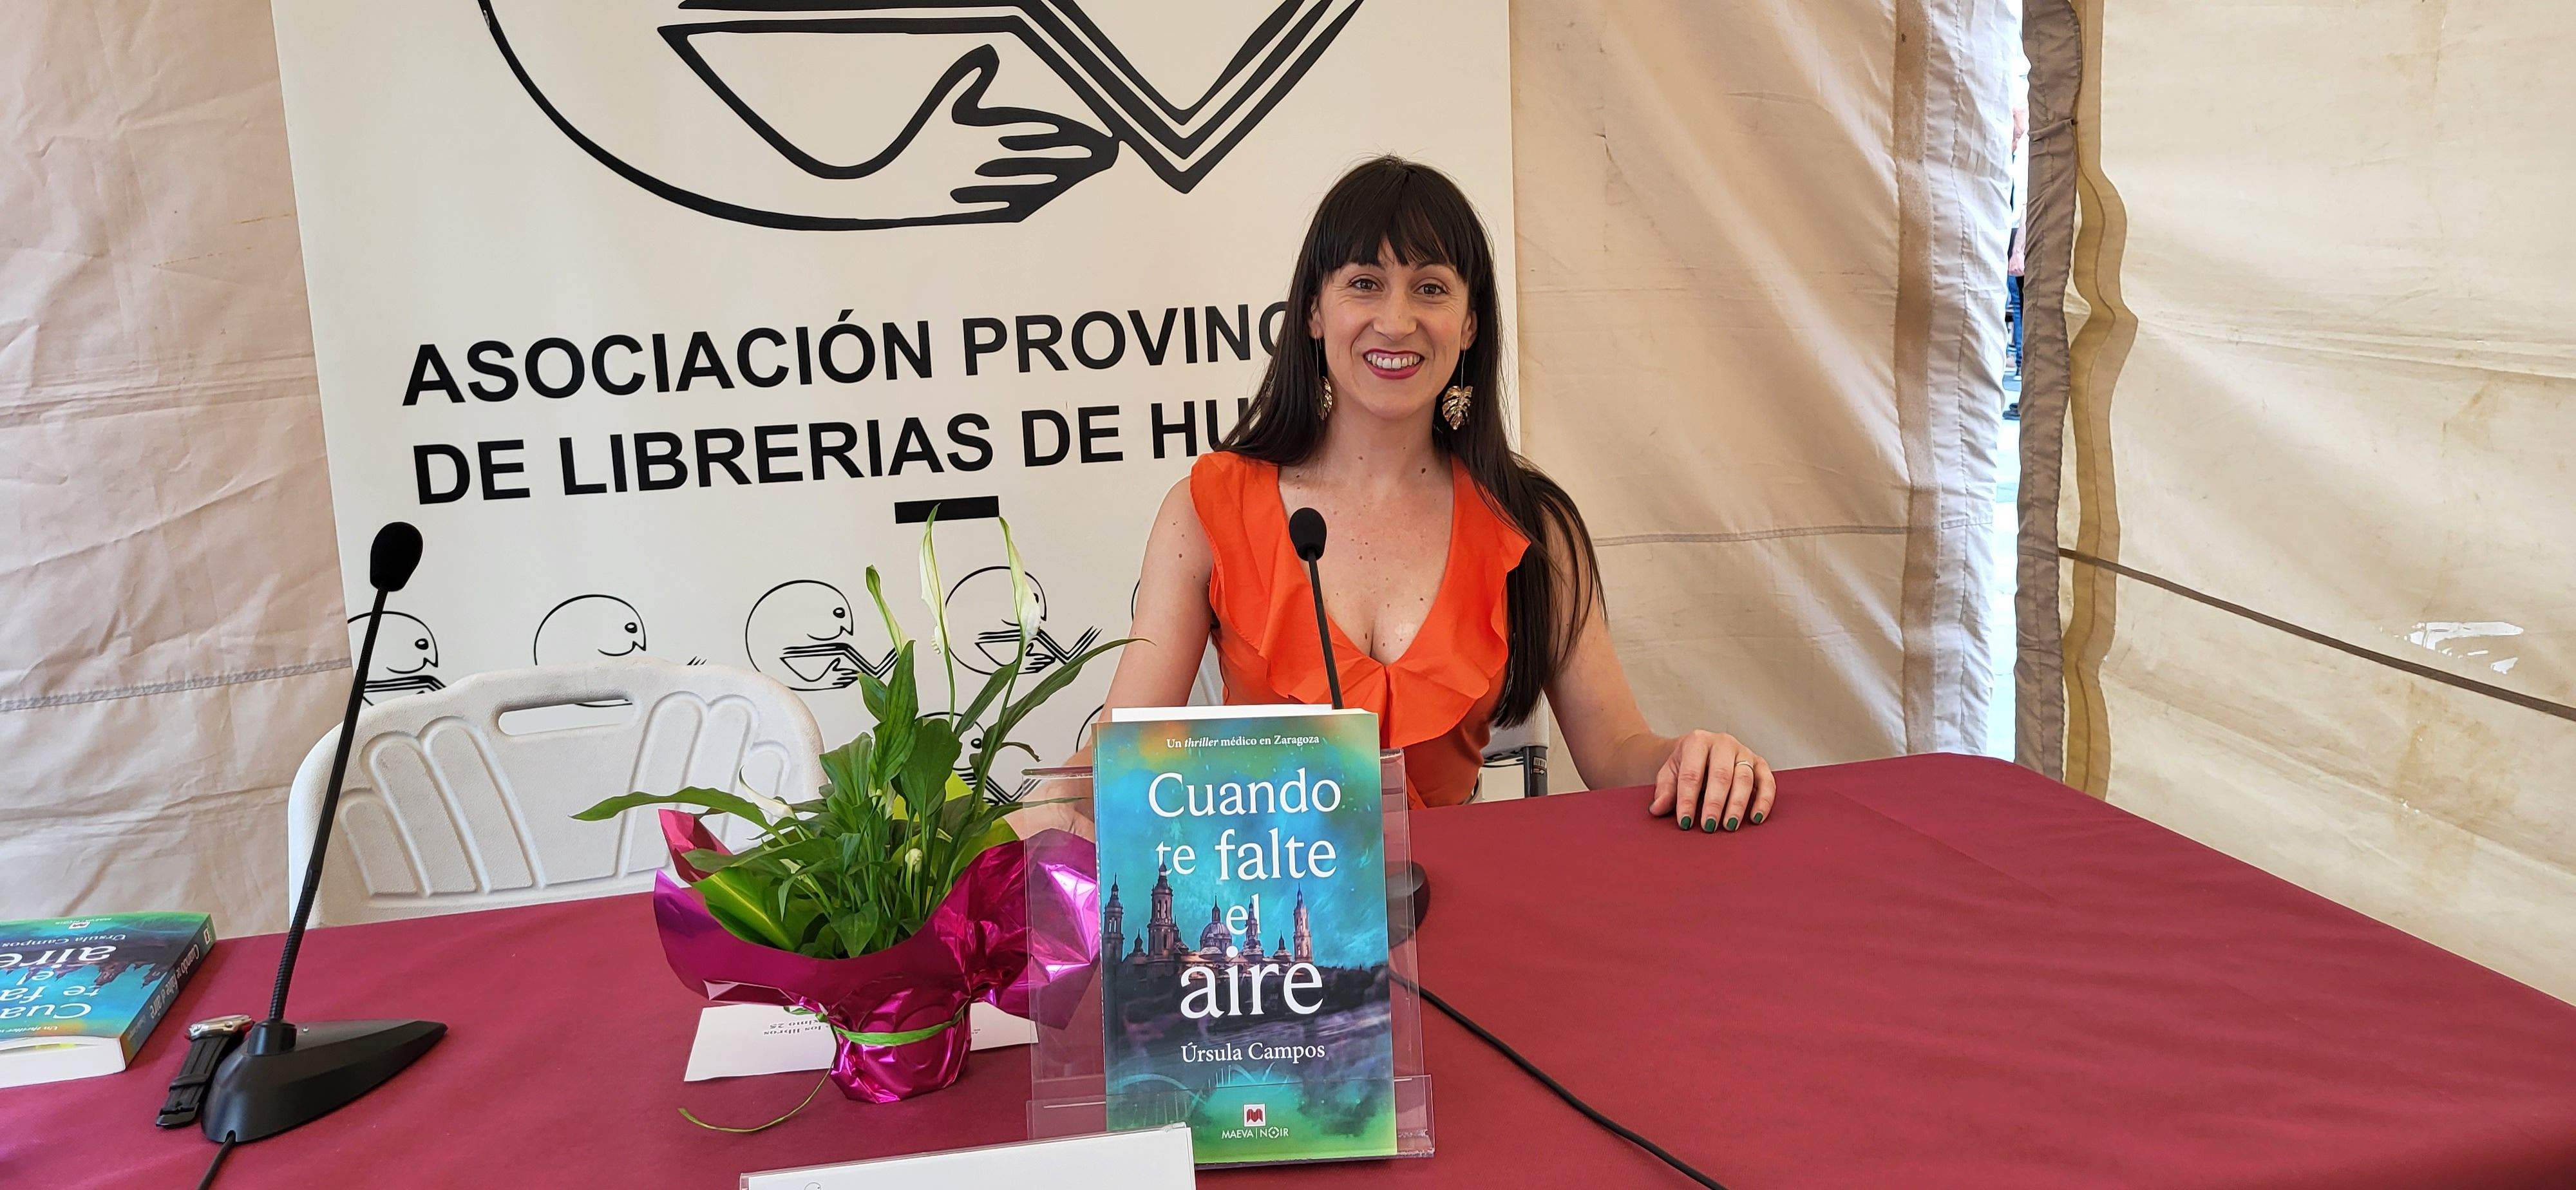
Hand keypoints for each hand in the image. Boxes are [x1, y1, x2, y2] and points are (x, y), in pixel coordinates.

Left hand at [1646, 731, 1773, 833]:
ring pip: (1744, 778)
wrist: (1700, 750)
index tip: (1684, 822)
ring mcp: (1743, 751)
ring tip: (1729, 826)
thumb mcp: (1669, 774)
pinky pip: (1767, 781)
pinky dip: (1764, 801)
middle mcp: (1723, 743)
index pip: (1691, 773)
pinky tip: (1755, 819)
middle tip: (1709, 826)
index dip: (1687, 800)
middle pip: (1721, 775)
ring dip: (1737, 805)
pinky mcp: (1759, 763)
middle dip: (1714, 803)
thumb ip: (1664, 791)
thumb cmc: (1685, 765)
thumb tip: (1657, 809)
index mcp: (1697, 741)